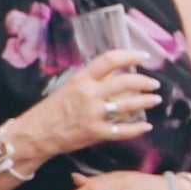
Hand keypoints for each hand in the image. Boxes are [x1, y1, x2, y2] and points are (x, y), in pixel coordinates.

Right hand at [30, 52, 157, 152]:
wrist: (36, 134)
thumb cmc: (52, 110)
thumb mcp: (70, 88)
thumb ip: (92, 80)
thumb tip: (117, 71)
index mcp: (81, 79)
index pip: (109, 60)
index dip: (130, 55)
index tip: (144, 56)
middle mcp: (88, 94)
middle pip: (125, 82)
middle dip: (144, 82)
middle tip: (154, 84)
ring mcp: (93, 114)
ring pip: (128, 105)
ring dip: (146, 102)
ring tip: (154, 100)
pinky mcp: (95, 133)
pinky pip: (122, 130)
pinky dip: (137, 128)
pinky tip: (146, 126)